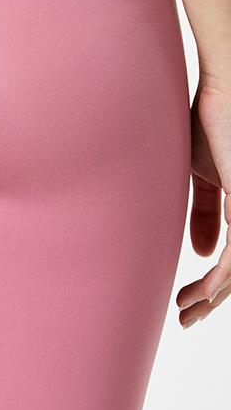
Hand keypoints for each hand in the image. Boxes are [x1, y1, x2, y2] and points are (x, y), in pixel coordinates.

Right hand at [176, 76, 230, 327]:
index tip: (185, 297)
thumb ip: (204, 213)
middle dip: (211, 298)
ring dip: (213, 296)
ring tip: (187, 311)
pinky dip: (221, 279)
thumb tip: (203, 252)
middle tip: (186, 317)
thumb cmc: (207, 124)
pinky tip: (203, 291)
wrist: (225, 93)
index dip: (210, 281)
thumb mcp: (199, 176)